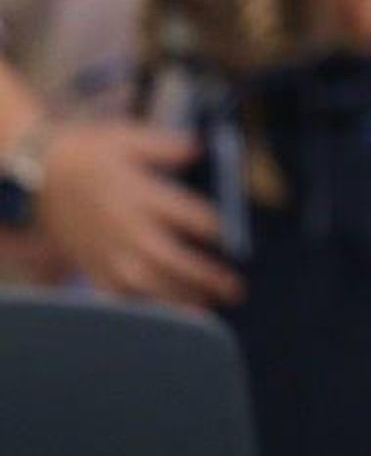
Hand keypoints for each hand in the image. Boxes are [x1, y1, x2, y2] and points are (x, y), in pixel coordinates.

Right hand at [39, 121, 241, 307]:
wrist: (41, 174)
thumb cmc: (94, 153)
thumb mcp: (131, 139)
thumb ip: (168, 146)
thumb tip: (200, 147)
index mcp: (142, 194)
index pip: (192, 217)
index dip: (221, 232)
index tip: (243, 245)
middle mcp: (127, 228)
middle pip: (174, 259)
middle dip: (206, 277)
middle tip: (235, 290)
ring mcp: (108, 251)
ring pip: (148, 284)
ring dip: (179, 299)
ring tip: (209, 310)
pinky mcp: (92, 265)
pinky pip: (119, 294)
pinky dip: (143, 307)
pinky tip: (165, 316)